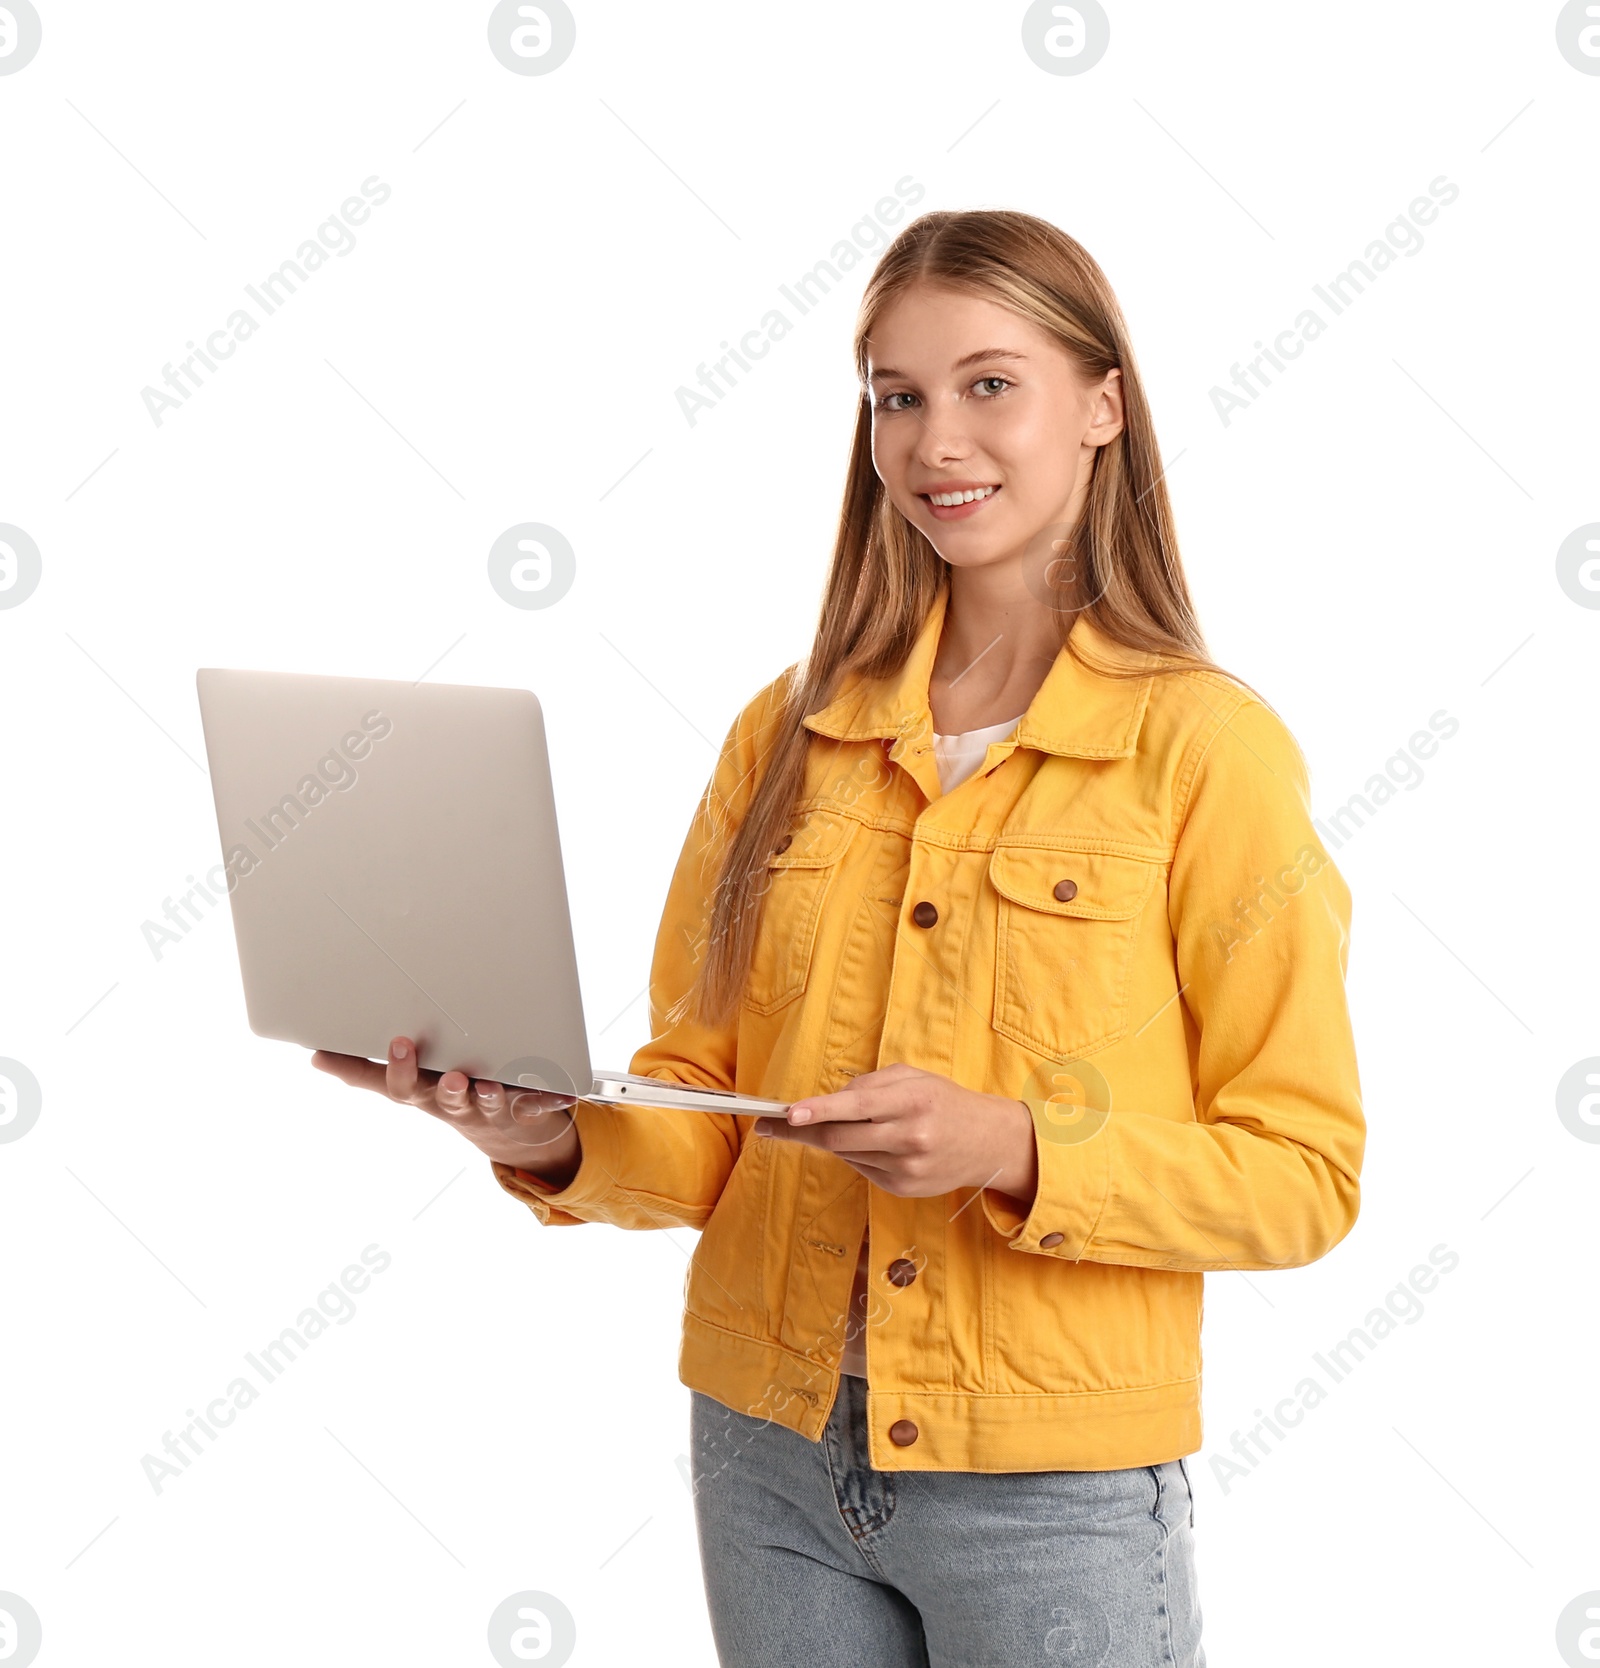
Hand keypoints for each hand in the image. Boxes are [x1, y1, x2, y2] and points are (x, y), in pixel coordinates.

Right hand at [311, 1035, 581, 1181]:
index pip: (404, 1087)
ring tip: (491, 1086)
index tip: (401, 1042)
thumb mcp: (406, 1084)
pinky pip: (541, 1103)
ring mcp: (494, 1109)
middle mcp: (459, 1105)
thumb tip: (316, 1055)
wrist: (511, 1135)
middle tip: (449, 1077)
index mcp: (427, 1094)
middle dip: (446, 1089)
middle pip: (448, 1100)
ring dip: (491, 1097)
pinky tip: (566, 1091)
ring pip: (490, 1105)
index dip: (400, 1069)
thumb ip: (363, 1070)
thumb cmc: (450, 1096)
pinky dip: (551, 1098)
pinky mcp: (529, 1108)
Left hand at [752, 1062, 1037, 1205]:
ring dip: (836, 1139)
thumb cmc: (944, 1101)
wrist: (987, 1142)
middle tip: (773, 1124)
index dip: (818, 1110)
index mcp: (912, 1101)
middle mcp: (910, 1137)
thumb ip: (870, 1084)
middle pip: (840, 1138)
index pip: (855, 1106)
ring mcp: (906, 1167)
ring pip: (848, 1154)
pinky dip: (858, 1154)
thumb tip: (827, 1102)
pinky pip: (863, 1169)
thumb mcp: (913, 1078)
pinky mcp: (903, 1188)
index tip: (788, 1114)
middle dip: (802, 1131)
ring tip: (853, 1125)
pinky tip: (877, 1144)